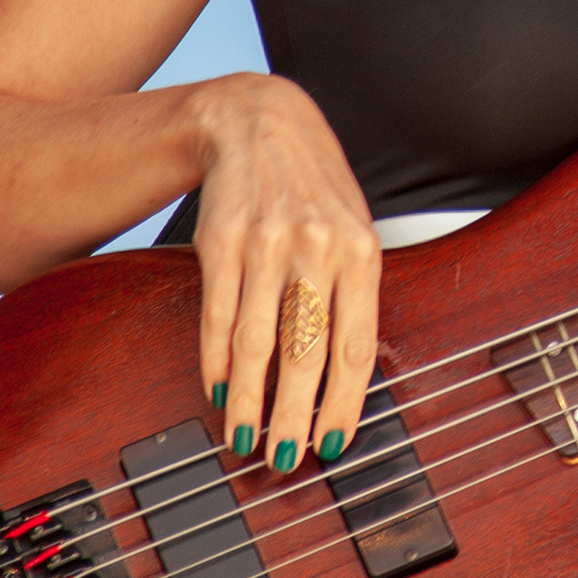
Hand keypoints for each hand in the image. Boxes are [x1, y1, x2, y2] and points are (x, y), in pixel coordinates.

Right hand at [185, 74, 380, 474]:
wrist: (258, 121)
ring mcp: (267, 244)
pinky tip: (217, 390)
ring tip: (245, 437)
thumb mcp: (354, 228)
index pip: (356, 345)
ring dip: (248, 399)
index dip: (344, 403)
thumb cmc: (314, 187)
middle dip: (294, 414)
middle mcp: (317, 248)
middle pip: (306, 352)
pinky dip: (215, 360)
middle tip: (284, 457)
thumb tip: (349, 377)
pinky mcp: (221, 241)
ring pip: (256, 341)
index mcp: (361, 252)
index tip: (332, 444)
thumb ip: (356, 292)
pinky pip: (218, 314)